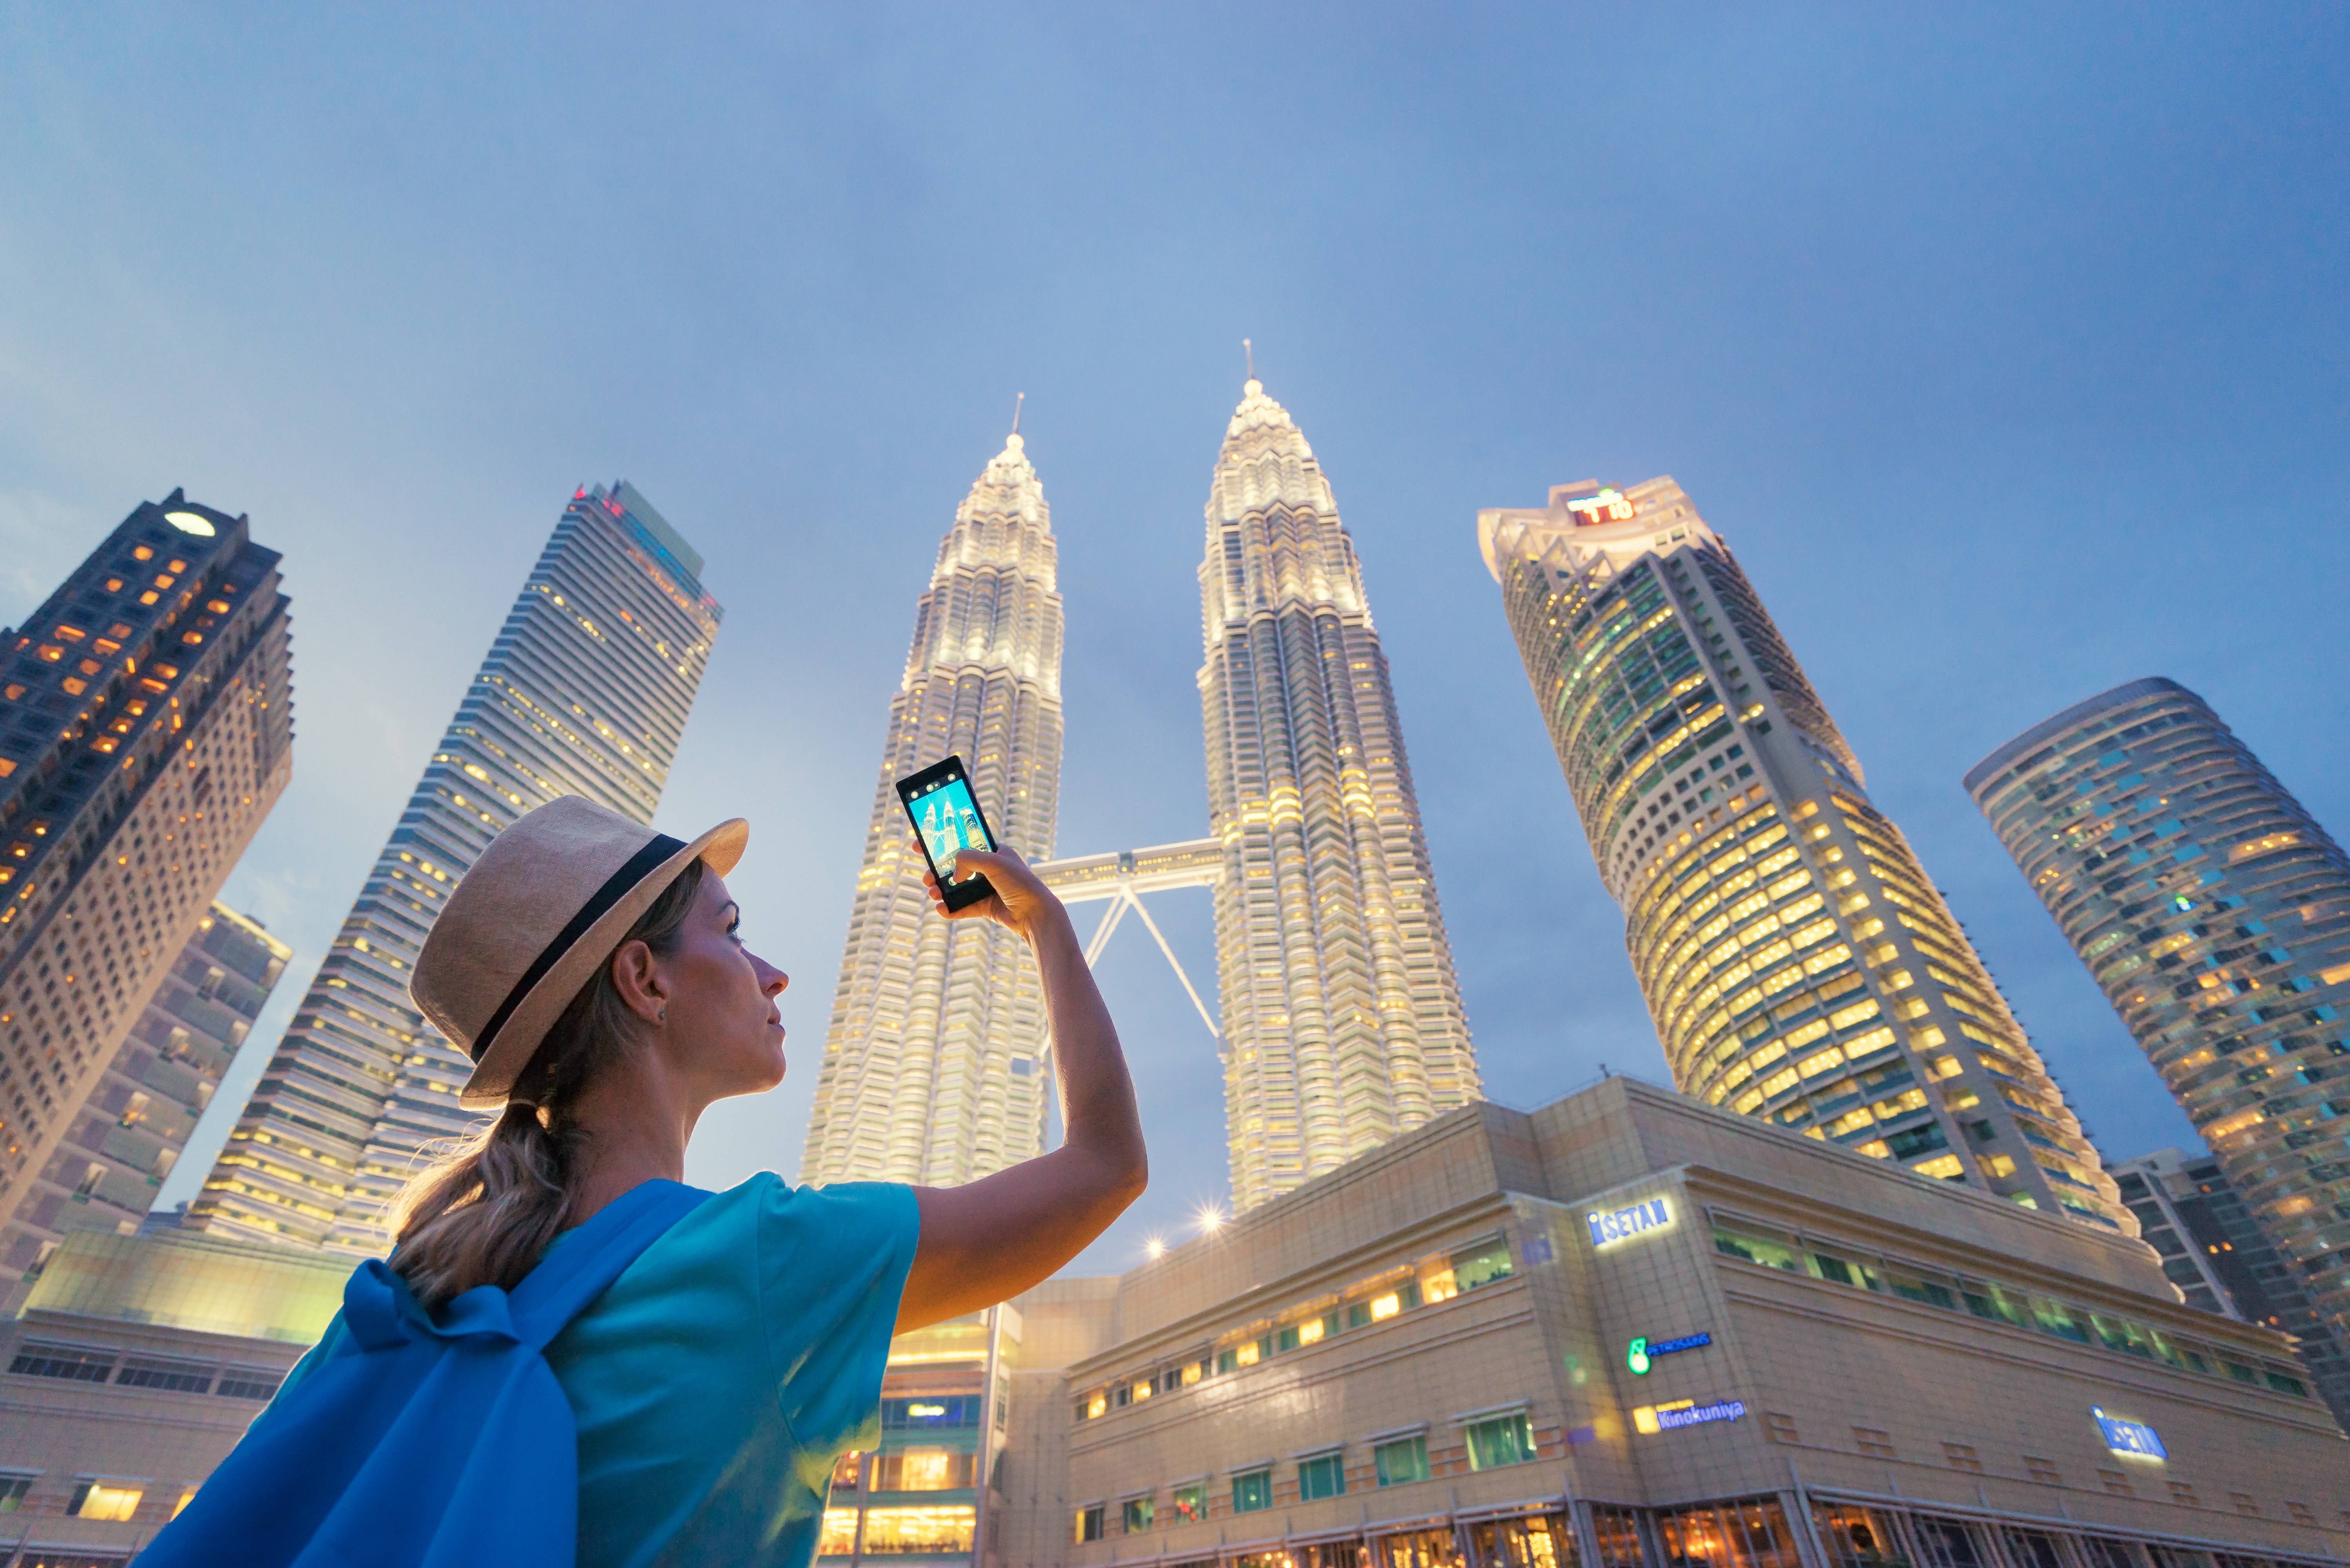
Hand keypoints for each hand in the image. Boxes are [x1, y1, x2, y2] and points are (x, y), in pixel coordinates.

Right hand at [917, 843, 1064, 939]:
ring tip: (933, 894)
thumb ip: (969, 859)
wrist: (1035, 913)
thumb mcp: (993, 862)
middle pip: (956, 868)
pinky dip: (951, 909)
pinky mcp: (986, 907)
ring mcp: (986, 889)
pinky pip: (963, 907)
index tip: (921, 845)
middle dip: (938, 873)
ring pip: (957, 888)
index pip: (963, 844)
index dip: (942, 844)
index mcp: (993, 852)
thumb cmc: (1020, 883)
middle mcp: (989, 870)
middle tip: (926, 878)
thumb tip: (954, 873)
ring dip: (942, 891)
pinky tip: (941, 909)